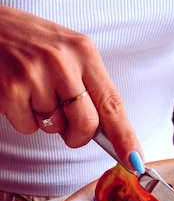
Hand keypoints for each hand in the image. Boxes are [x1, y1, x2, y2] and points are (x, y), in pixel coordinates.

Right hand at [0, 6, 143, 169]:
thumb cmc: (28, 40)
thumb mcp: (66, 50)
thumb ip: (87, 84)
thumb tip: (106, 131)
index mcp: (84, 51)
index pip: (112, 102)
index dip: (125, 136)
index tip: (135, 160)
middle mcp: (62, 62)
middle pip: (86, 124)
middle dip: (78, 136)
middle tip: (67, 126)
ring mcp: (35, 75)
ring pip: (54, 127)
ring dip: (45, 120)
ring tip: (32, 90)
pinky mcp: (11, 89)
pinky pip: (28, 126)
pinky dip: (22, 118)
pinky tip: (16, 92)